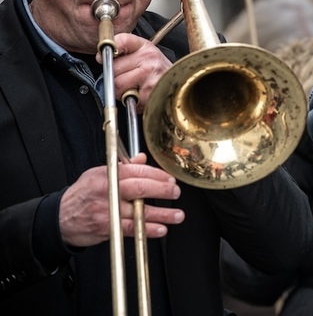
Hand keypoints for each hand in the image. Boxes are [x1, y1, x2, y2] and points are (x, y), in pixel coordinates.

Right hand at [59, 154, 184, 247]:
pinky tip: (160, 229)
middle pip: (139, 188)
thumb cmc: (81, 195)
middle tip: (175, 192)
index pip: (136, 171)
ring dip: (161, 214)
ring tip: (176, 215)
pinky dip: (147, 230)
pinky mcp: (106, 228)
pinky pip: (130, 228)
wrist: (59, 219)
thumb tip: (142, 159)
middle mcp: (107, 191)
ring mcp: (107, 211)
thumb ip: (123, 167)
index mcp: (106, 175)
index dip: (156, 174)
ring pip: (137, 211)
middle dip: (161, 190)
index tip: (169, 179)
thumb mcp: (97, 174)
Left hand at [103, 33, 172, 110]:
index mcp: (146, 46)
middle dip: (115, 77)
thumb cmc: (159, 73)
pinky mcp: (149, 92)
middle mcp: (150, 58)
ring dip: (121, 91)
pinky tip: (141, 95)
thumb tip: (101, 57)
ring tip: (135, 88)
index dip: (108, 50)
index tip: (104, 57)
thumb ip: (124, 51)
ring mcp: (150, 75)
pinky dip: (131, 100)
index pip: (120, 40)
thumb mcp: (145, 54)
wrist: (180, 86)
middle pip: (113, 67)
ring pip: (117, 84)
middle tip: (128, 79)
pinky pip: (126, 97)